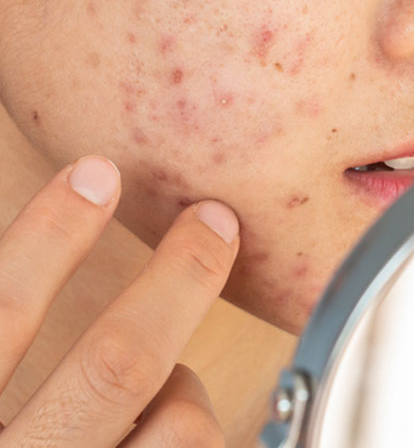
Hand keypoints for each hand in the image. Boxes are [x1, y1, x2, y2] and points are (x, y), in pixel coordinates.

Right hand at [0, 156, 238, 445]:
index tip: (96, 173)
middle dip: (178, 281)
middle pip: (116, 364)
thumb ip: (2, 342)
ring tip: (169, 391)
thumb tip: (34, 275)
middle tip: (212, 224)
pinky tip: (169, 430)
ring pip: (179, 431)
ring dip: (186, 396)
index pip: (0, 310)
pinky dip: (191, 437)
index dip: (50, 235)